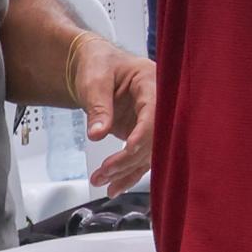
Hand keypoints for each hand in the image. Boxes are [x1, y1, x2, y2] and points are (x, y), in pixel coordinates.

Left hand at [74, 35, 160, 194]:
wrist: (93, 66)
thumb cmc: (97, 64)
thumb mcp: (93, 80)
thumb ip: (97, 106)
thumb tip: (97, 134)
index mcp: (150, 81)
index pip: (155, 111)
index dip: (145, 133)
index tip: (128, 149)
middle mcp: (157, 102)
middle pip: (153, 137)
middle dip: (129, 158)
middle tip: (104, 172)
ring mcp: (150, 120)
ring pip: (147, 153)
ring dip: (126, 171)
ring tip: (101, 181)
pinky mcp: (141, 133)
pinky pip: (139, 158)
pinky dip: (127, 174)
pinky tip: (114, 187)